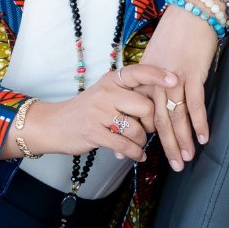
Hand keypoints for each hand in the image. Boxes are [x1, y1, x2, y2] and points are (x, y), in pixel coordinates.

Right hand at [38, 63, 179, 165]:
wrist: (54, 124)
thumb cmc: (87, 110)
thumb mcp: (106, 93)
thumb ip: (129, 94)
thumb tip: (160, 104)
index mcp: (111, 80)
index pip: (138, 72)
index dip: (158, 75)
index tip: (174, 79)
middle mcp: (106, 93)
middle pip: (146, 107)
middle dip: (151, 122)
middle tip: (146, 128)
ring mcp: (99, 113)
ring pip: (138, 129)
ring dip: (141, 141)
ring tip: (137, 143)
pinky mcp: (94, 133)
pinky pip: (125, 145)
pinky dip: (135, 153)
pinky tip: (137, 155)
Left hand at [133, 4, 219, 170]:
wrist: (193, 9)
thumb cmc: (178, 32)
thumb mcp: (159, 55)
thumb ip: (156, 77)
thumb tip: (158, 97)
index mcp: (145, 77)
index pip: (140, 112)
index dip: (137, 134)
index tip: (132, 153)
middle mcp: (157, 80)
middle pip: (158, 119)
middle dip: (165, 145)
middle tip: (171, 166)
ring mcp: (175, 77)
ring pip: (176, 115)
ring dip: (182, 140)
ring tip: (186, 159)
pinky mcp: (193, 73)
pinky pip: (195, 103)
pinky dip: (199, 122)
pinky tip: (202, 138)